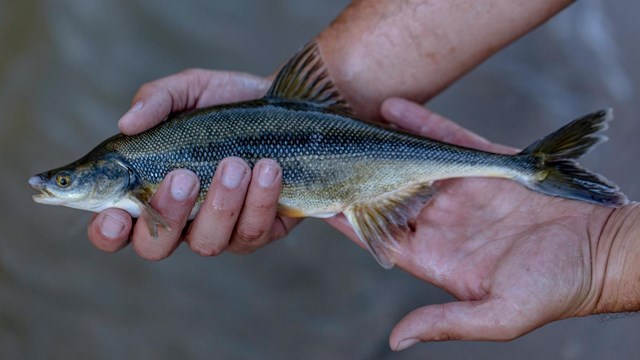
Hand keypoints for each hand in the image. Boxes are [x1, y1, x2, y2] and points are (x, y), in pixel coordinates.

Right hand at [88, 69, 299, 258]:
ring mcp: (221, 230)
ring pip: (208, 243)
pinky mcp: (262, 230)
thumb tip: (127, 123)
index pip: (116, 228)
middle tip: (184, 176)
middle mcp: (182, 219)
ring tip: (236, 163)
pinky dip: (260, 200)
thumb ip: (156, 100)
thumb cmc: (226, 105)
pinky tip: (269, 168)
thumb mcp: (190, 90)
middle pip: (156, 247)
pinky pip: (254, 232)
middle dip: (167, 215)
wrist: (286, 108)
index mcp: (150, 191)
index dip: (108, 232)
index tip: (115, 216)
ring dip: (220, 204)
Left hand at [326, 98, 615, 349]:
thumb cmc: (554, 290)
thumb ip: (445, 323)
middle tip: (325, 154)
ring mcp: (461, 191)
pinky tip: (393, 108)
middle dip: (358, 176)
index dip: (350, 220)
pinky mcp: (483, 166)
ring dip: (382, 145)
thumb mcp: (496, 315)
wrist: (600, 251)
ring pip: (410, 163)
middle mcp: (442, 222)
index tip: (320, 202)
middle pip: (388, 195)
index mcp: (437, 257)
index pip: (380, 235)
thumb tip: (397, 340)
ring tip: (349, 126)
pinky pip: (445, 140)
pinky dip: (420, 124)